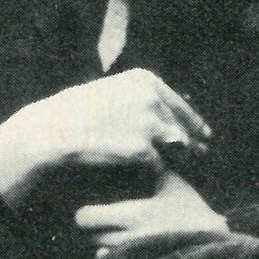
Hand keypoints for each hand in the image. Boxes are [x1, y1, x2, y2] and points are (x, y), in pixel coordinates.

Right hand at [0, 67, 210, 199]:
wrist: (54, 130)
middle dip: (193, 141)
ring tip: (189, 167)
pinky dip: (153, 173)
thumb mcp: (111, 91)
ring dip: (182, 158)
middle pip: (181, 126)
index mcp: (145, 81)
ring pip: (177, 147)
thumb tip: (164, 113)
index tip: (205, 133)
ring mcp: (151, 125)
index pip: (179, 104)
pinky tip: (151, 177)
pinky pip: (158, 166)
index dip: (193, 120)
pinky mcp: (145, 151)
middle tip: (204, 153)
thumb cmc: (75, 112)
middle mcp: (153, 99)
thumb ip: (139, 99)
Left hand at [74, 167, 227, 252]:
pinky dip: (114, 258)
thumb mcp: (174, 184)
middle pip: (90, 238)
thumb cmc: (192, 209)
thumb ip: (153, 167)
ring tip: (116, 234)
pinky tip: (125, 249)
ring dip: (105, 244)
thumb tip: (139, 146)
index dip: (86, 213)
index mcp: (134, 214)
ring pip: (100, 253)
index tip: (92, 208)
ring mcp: (135, 257)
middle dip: (93, 231)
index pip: (86, 217)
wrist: (215, 242)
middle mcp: (129, 239)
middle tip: (101, 222)